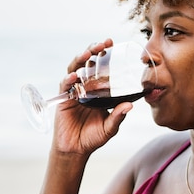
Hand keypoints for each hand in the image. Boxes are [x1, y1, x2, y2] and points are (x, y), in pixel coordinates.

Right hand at [52, 39, 132, 154]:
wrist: (75, 150)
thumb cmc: (93, 138)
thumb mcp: (109, 128)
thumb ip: (117, 116)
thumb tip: (130, 105)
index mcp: (97, 90)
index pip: (101, 67)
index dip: (105, 55)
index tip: (112, 44)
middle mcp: (85, 87)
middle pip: (87, 63)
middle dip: (93, 51)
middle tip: (103, 44)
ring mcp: (73, 92)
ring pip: (75, 69)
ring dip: (80, 59)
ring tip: (88, 53)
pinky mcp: (63, 99)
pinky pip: (65, 86)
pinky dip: (69, 80)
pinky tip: (74, 76)